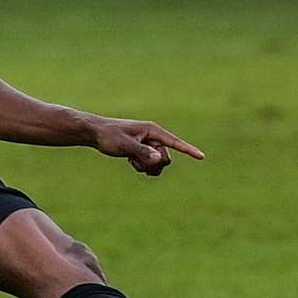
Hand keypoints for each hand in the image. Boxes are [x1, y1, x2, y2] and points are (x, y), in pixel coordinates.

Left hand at [90, 117, 204, 175]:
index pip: (174, 142)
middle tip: (134, 159)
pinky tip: (129, 160)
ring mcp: (149, 144)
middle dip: (152, 164)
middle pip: (165, 159)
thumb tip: (159, 160)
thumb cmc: (109, 136)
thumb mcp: (124, 145)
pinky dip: (141, 167)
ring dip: (146, 167)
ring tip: (130, 160)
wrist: (96, 133)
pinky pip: (151, 165)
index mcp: (152, 130)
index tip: (202, 157)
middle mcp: (154, 137)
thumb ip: (142, 152)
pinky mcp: (144, 150)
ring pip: (158, 164)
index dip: (188, 150)